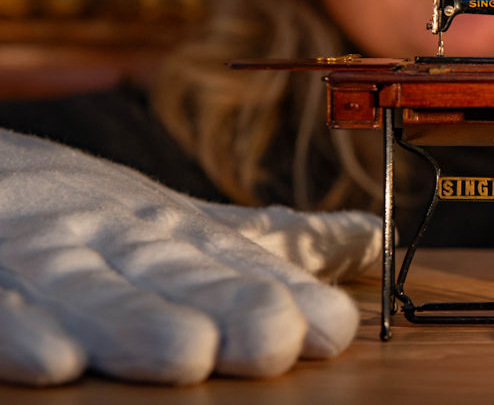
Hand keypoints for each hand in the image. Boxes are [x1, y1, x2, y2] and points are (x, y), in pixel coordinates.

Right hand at [0, 129, 379, 385]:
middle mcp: (117, 241)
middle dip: (227, 304)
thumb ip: (276, 241)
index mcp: (172, 233)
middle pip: (174, 276)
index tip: (332, 327)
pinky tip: (54, 361)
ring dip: (137, 321)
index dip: (283, 294)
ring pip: (91, 292)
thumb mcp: (191, 224)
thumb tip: (374, 240)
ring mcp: (46, 256)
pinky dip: (20, 330)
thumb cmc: (99, 215)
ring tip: (186, 354)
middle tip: (275, 340)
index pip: (234, 265)